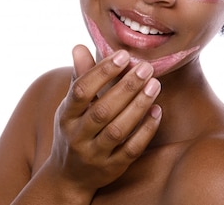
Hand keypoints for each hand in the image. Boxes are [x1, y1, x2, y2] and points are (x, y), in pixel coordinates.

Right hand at [44, 45, 161, 196]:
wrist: (68, 177)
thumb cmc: (74, 130)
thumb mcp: (71, 106)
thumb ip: (80, 76)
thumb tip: (79, 46)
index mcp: (66, 115)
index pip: (81, 90)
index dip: (102, 71)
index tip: (123, 55)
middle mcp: (77, 136)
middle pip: (102, 110)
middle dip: (126, 87)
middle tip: (146, 68)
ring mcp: (94, 154)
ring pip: (118, 130)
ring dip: (138, 106)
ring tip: (155, 85)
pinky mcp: (112, 168)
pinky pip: (131, 149)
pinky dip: (146, 130)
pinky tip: (157, 111)